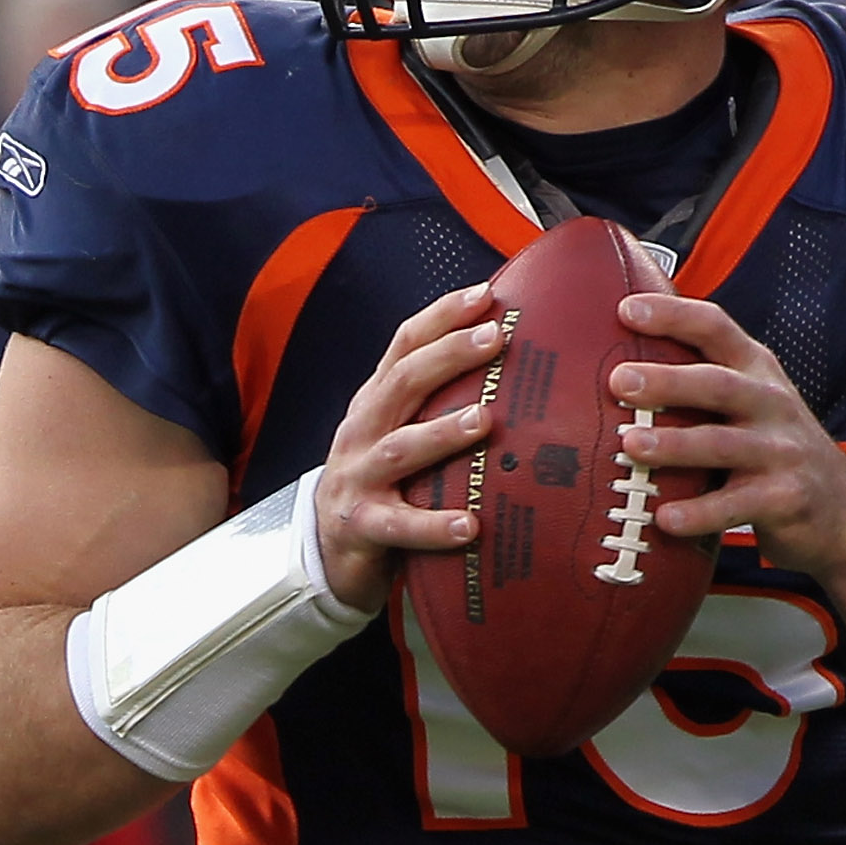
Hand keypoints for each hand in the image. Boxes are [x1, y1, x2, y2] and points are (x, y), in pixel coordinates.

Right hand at [313, 284, 504, 611]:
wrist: (330, 549)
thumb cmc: (386, 485)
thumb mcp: (404, 434)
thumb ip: (440, 405)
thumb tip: (515, 372)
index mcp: (377, 402)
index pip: (405, 345)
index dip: (442, 316)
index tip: (486, 295)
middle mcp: (364, 430)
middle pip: (403, 383)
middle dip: (448, 356)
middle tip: (494, 338)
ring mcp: (359, 477)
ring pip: (401, 449)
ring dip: (443, 432)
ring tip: (484, 419)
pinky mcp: (362, 527)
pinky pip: (400, 526)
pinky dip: (434, 525)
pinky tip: (470, 525)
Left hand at [610, 291, 845, 575]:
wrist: (844, 509)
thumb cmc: (775, 451)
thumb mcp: (752, 404)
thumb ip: (704, 384)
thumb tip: (618, 370)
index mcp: (756, 371)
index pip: (715, 327)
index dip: (672, 315)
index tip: (625, 310)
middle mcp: (771, 403)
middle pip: (717, 384)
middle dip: (667, 381)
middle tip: (620, 381)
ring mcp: (781, 452)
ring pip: (723, 444)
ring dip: (675, 445)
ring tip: (631, 447)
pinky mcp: (786, 498)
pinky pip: (736, 505)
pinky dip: (699, 514)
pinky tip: (666, 519)